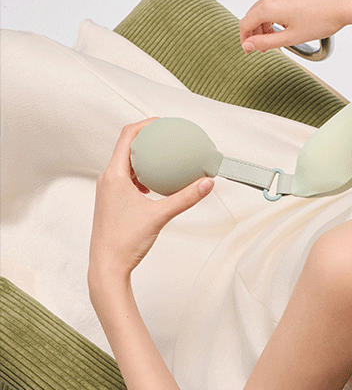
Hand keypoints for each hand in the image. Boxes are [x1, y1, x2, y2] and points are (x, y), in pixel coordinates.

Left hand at [88, 120, 213, 292]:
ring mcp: (108, 192)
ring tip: (165, 155)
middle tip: (168, 135)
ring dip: (145, 157)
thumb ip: (185, 198)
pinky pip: (128, 179)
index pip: (127, 137)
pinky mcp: (112, 202)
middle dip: (147, 138)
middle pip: (126, 147)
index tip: (163, 122)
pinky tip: (159, 182)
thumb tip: (207, 182)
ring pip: (127, 165)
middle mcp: (108, 180)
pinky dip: (143, 174)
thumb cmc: (125, 243)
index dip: (144, 124)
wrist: (107, 268)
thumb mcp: (160, 216)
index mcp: (113, 176)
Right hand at [239, 0, 351, 54]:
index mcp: (269, 6)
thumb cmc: (323, 19)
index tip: (249, 49)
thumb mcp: (291, 38)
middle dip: (255, 32)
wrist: (343, 3)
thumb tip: (249, 45)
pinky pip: (276, 0)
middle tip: (263, 46)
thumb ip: (266, 42)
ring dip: (265, 23)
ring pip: (264, 7)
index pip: (245, 23)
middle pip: (253, 14)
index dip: (245, 38)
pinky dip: (275, 13)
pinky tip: (288, 23)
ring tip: (277, 36)